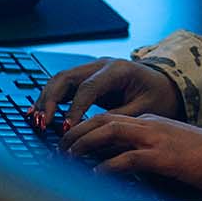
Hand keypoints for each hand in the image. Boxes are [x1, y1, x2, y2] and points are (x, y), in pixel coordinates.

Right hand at [28, 57, 182, 132]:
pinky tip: (38, 114)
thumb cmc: (159, 96)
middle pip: (66, 77)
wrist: (165, 85)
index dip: (74, 108)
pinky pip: (63, 87)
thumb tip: (92, 135)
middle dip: (50, 100)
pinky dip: (50, 99)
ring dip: (45, 99)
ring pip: (60, 80)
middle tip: (42, 123)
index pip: (88, 87)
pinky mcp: (87, 79)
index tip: (67, 128)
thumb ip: (119, 120)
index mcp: (118, 69)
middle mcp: (101, 65)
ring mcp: (92, 70)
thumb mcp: (145, 110)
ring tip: (36, 120)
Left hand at [60, 113, 201, 193]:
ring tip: (66, 158)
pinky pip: (127, 159)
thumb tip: (115, 161)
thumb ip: (144, 149)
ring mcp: (155, 139)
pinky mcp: (162, 157)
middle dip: (76, 132)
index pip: (109, 117)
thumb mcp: (170, 147)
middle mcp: (149, 124)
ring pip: (109, 132)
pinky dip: (106, 166)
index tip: (68, 139)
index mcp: (151, 121)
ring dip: (84, 144)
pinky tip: (93, 175)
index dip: (84, 126)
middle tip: (58, 147)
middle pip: (103, 120)